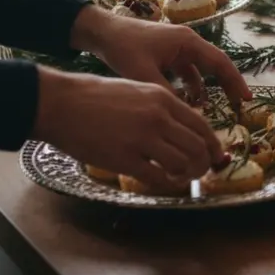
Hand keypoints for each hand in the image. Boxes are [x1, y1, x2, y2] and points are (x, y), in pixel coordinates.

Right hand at [32, 67, 220, 185]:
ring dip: (187, 176)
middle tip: (201, 172)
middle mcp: (159, 118)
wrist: (61, 103)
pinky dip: (166, 184)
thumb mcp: (137, 89)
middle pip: (198, 147)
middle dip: (204, 163)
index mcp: (163, 98)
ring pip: (183, 164)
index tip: (213, 155)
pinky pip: (157, 178)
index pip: (202, 125)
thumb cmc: (94, 95)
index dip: (212, 145)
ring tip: (182, 179)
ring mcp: (143, 139)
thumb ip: (161, 106)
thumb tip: (180, 128)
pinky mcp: (124, 159)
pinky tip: (164, 183)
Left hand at [70, 5, 251, 107]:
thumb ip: (165, 93)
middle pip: (215, 65)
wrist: (101, 33)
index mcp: (188, 42)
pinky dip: (189, 86)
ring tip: (209, 108)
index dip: (235, 82)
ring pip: (201, 70)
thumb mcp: (143, 73)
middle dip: (227, 85)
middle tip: (238, 105)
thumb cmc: (123, 47)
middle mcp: (187, 42)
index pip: (220, 62)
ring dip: (206, 88)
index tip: (246, 99)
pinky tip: (187, 101)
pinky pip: (186, 71)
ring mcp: (178, 48)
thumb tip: (183, 116)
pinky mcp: (167, 54)